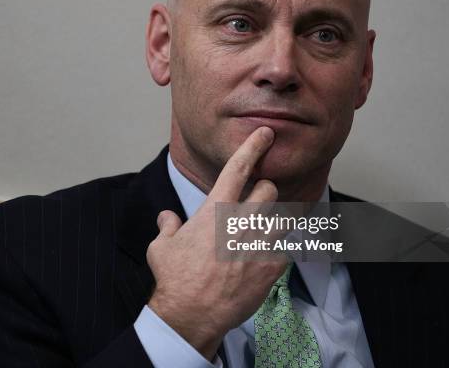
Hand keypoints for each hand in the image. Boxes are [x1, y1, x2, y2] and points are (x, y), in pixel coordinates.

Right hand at [146, 126, 286, 360]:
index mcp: (214, 211)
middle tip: (257, 202)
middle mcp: (241, 222)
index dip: (253, 147)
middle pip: (269, 189)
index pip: (238, 168)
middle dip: (264, 192)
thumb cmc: (174, 278)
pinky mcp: (271, 266)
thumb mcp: (161, 247)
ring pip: (285, 216)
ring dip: (277, 218)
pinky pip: (288, 248)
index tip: (265, 134)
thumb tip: (168, 217)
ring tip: (268, 227)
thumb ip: (167, 226)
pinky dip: (281, 249)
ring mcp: (259, 244)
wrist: (192, 314)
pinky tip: (270, 257)